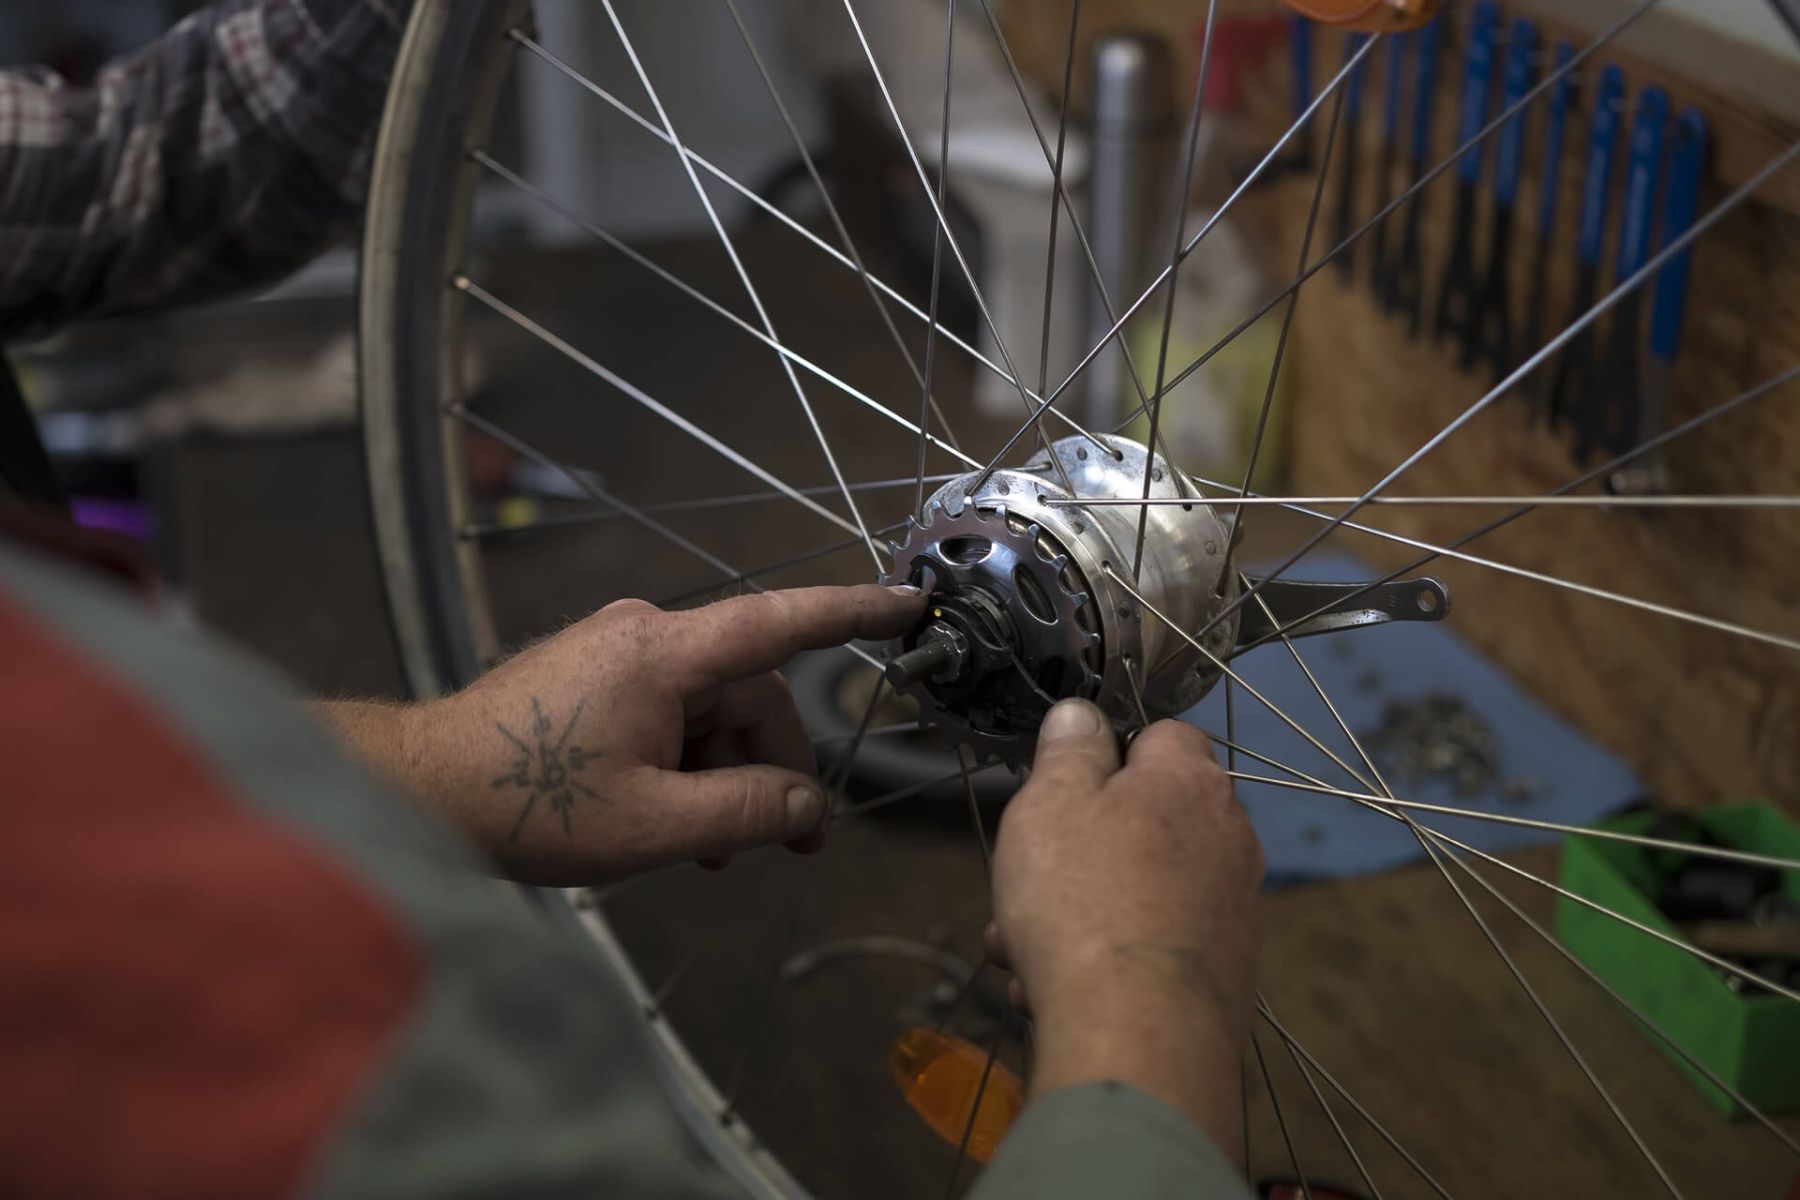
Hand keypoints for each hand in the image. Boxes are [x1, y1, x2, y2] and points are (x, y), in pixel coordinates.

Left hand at [356, 584, 923, 882]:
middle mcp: (645, 635)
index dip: (853, 612)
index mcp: (663, 653)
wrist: (418, 791)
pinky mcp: (596, 677)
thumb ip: (747, 812)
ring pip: (711, 712)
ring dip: (726, 776)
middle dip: (773, 767)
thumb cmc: (526, 806)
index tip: (909, 603)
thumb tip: (807, 807)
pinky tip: (681, 827)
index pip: (780, 622)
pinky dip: (688, 765)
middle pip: (749, 693)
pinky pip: (672, 715)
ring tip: (716, 852)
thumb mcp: (653, 826)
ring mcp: (617, 653)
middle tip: (789, 845)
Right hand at [986, 699, 1262, 1153]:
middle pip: (1145, 822)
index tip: (1065, 788)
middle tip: (1023, 883)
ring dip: (1080, 913)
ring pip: (1140, 891)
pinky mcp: (1227, 975)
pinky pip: (1154, 947)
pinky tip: (1056, 990)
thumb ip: (1067, 753)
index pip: (1162, 735)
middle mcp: (1229, 839)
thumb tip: (1081, 713)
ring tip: (1021, 951)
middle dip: (1078, 852)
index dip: (1109, 754)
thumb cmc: (1084, 906)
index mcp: (1189, 783)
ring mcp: (1234, 910)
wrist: (1138, 1039)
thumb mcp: (1050, 806)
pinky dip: (1110, 960)